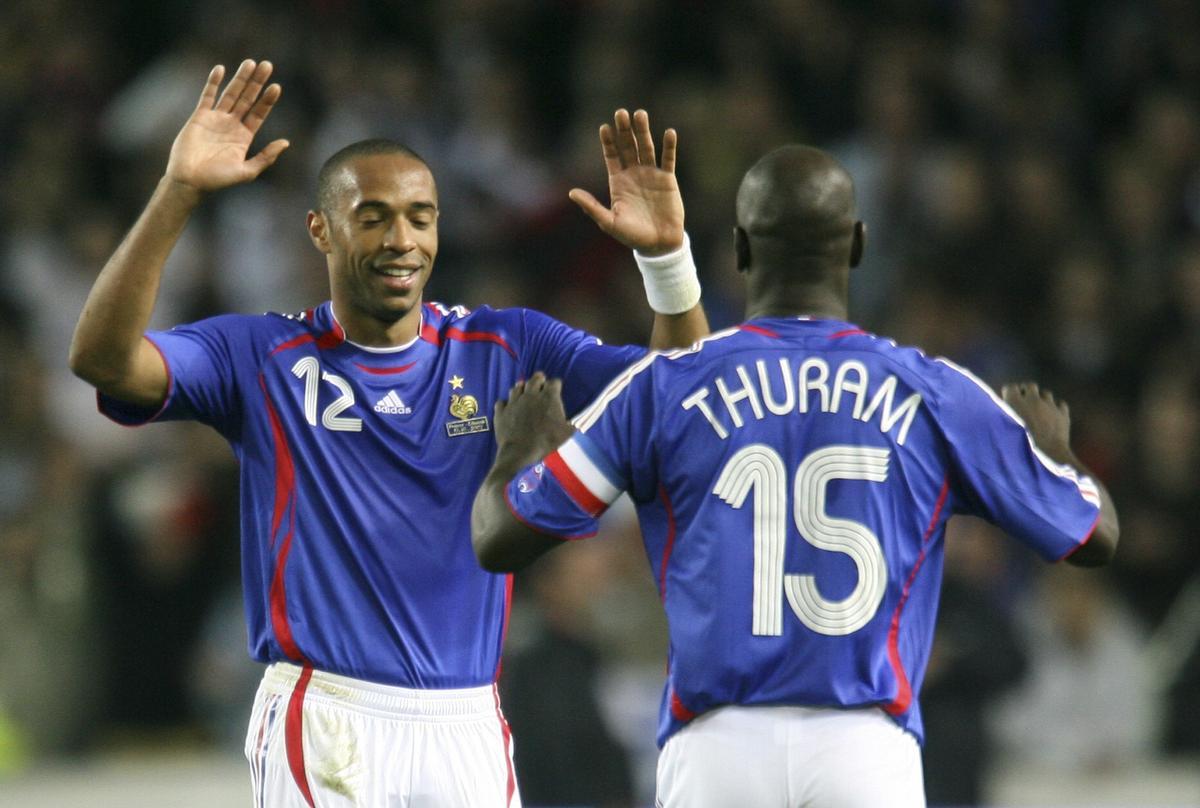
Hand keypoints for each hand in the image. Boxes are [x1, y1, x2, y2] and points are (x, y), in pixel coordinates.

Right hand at [164, 59, 289, 196]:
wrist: (189, 181)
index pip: (259, 113)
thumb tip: (286, 142)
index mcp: (244, 137)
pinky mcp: (199, 117)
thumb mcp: (247, 172)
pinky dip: (213, 83)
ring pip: (230, 94)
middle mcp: (232, 125)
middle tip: (267, 65)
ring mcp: (215, 119)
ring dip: (240, 78)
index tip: (276, 87)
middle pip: (247, 99)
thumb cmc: (217, 180)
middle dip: (257, 83)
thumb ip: (266, 157)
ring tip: (250, 62)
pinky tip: (221, 69)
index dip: (267, 100)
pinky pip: (207, 96)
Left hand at [493, 373, 575, 467]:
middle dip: (539, 379)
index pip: (554, 382)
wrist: (519, 451)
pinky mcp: (501, 410)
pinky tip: (508, 407)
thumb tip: (575, 419)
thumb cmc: (545, 441)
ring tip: (524, 392)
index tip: (557, 389)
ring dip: (522, 388)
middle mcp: (530, 394)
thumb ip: (572, 423)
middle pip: (535, 379)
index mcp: (548, 397)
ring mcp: (514, 401)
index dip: (556, 385)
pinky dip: (506, 403)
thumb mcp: (566, 433)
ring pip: (517, 387)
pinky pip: (502, 402)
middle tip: (541, 382)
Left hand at [569, 109, 683, 255]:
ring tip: (640, 114)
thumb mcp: (609, 222)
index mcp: (618, 182)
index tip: (604, 127)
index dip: (608, 142)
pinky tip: (669, 133)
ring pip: (646, 148)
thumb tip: (571, 193)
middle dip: (624, 130)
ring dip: (643, 131)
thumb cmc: (631, 236)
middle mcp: (633, 174)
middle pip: (628, 147)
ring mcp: (651, 175)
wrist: (658, 245)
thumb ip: (591, 207)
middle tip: (621, 113)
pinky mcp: (668, 180)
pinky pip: (668, 159)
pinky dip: (669, 146)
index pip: (612, 156)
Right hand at [1001, 382, 1073, 463]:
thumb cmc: (1021, 442)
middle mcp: (1033, 399)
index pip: (1010, 387)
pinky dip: (1057, 408)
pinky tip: (1054, 416)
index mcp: (1015, 401)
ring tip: (1040, 410)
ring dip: (1042, 399)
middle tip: (1025, 403)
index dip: (1010, 393)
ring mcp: (1050, 405)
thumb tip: (1000, 409)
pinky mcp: (1063, 413)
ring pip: (1046, 393)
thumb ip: (1003, 415)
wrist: (1047, 451)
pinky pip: (1061, 404)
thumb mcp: (1006, 428)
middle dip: (1027, 392)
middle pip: (1030, 385)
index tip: (1010, 401)